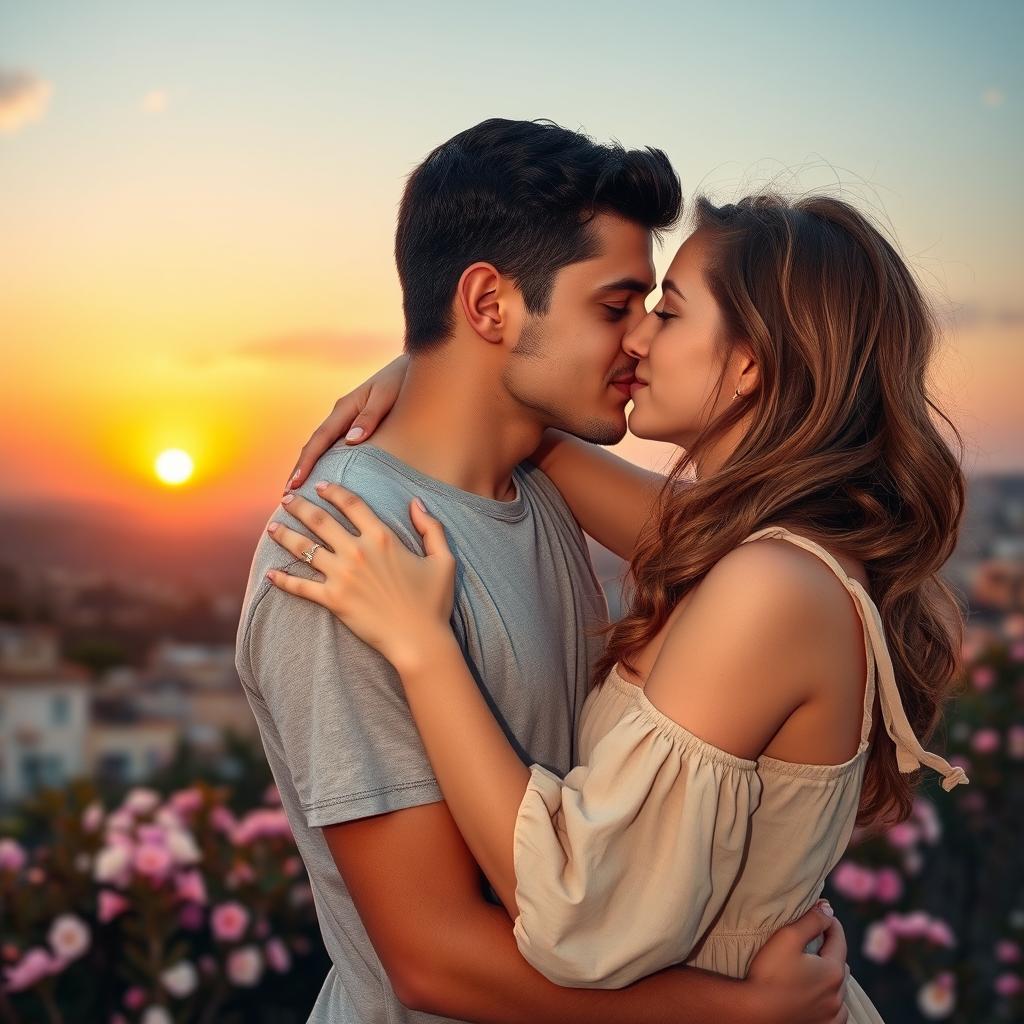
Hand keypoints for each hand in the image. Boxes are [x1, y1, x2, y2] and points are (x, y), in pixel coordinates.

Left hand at [265, 482, 455, 671]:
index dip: (333, 491)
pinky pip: (300, 587)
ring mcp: (341, 576)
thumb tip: (415, 503)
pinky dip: (282, 581)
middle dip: (299, 506)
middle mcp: (357, 551)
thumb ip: (431, 528)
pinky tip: (269, 574)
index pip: (351, 504)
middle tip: (286, 499)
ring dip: (284, 535)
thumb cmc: (433, 602)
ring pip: (304, 548)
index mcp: (382, 538)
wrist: (419, 640)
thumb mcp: (443, 560)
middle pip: (319, 520)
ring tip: (272, 527)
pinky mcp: (332, 600)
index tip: (320, 485)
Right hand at [286, 354, 408, 488]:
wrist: (413, 367)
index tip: (295, 483)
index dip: (306, 463)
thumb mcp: (386, 397)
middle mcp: (342, 414)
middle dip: (301, 469)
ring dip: (312, 466)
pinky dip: (328, 460)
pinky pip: (338, 445)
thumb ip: (369, 417)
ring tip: (302, 491)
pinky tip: (330, 475)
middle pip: (316, 445)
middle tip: (289, 495)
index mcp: (345, 408)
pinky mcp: (358, 424)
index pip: (320, 439)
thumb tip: (351, 440)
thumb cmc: (401, 381)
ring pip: (325, 446)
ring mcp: (349, 419)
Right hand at [744, 901, 849, 1023]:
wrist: (754, 1013)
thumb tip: (828, 908)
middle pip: (840, 963)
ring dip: (831, 975)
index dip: (830, 922)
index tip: (820, 911)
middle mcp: (838, 995)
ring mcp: (832, 1015)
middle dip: (831, 949)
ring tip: (815, 966)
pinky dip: (830, 999)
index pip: (838, 938)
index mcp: (833, 971)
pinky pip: (835, 1010)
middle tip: (814, 939)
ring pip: (839, 988)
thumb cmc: (769, 973)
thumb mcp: (788, 938)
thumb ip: (811, 921)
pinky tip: (819, 995)